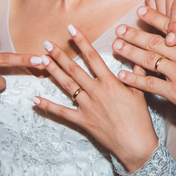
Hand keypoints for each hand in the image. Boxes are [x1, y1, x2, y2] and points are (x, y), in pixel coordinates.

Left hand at [34, 24, 159, 172]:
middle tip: (47, 43)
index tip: (71, 29)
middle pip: (75, 70)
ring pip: (67, 86)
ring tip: (42, 60)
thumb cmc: (140, 119)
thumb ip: (135, 72)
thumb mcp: (139, 92)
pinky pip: (62, 112)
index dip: (82, 42)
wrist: (136, 145)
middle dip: (60, 55)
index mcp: (110, 83)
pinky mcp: (82, 121)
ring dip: (53, 72)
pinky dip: (48, 106)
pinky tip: (35, 99)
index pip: (93, 57)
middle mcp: (96, 92)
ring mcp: (87, 107)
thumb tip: (135, 55)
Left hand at [113, 6, 175, 127]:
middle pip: (154, 41)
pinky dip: (134, 79)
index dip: (154, 17)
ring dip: (130, 52)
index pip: (172, 26)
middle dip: (135, 34)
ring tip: (116, 47)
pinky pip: (149, 84)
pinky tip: (122, 75)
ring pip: (148, 59)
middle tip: (120, 29)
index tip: (141, 11)